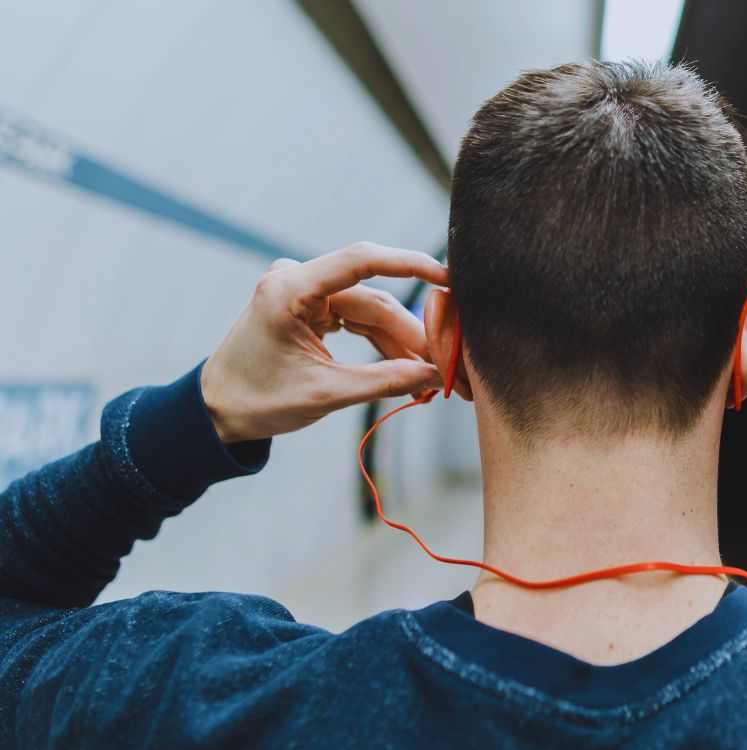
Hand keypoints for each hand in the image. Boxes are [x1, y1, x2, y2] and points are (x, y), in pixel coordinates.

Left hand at [201, 242, 447, 442]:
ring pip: (371, 311)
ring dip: (401, 342)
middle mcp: (297, 279)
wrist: (217, 410)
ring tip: (432, 373)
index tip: (448, 279)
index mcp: (289, 289)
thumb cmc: (257, 400)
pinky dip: (382, 342)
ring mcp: (304, 291)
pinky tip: (408, 366)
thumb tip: (434, 375)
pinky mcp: (310, 307)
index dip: (409, 265)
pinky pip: (358, 319)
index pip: (361, 261)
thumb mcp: (325, 394)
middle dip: (413, 332)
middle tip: (448, 363)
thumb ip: (384, 381)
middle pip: (374, 298)